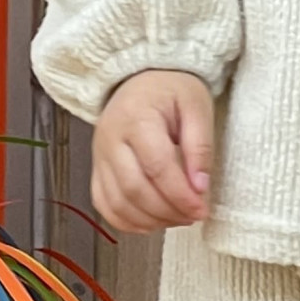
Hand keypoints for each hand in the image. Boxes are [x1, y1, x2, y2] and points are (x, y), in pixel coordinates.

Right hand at [93, 70, 214, 232]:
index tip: (202, 209)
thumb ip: (200, 147)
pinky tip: (153, 221)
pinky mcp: (97, 169)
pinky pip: (104, 205)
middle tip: (193, 215)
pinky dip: (127, 221)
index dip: (180, 194)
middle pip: (134, 189)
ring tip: (178, 218)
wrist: (142, 79)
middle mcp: (110, 138)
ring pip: (117, 203)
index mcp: (136, 117)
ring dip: (150, 220)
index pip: (157, 166)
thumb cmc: (172, 90)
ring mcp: (99, 156)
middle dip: (167, 211)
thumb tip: (200, 188)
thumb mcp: (196, 107)